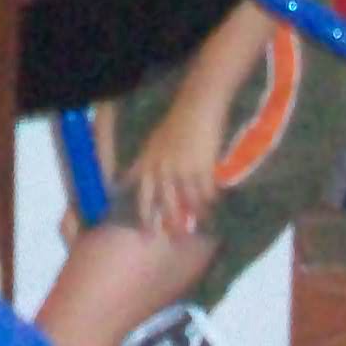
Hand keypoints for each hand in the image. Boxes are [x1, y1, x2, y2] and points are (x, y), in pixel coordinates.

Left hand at [124, 107, 223, 239]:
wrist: (197, 107)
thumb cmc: (175, 123)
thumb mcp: (152, 143)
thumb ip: (143, 163)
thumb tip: (131, 179)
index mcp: (149, 162)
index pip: (143, 195)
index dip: (145, 216)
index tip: (147, 233)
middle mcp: (163, 169)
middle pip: (166, 203)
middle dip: (170, 223)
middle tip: (175, 238)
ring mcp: (182, 169)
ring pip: (188, 200)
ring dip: (195, 213)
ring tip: (200, 222)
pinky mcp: (202, 168)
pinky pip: (206, 191)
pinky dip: (210, 199)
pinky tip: (214, 204)